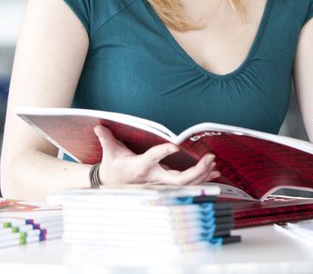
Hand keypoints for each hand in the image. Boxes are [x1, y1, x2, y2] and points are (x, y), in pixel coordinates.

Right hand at [94, 125, 220, 185]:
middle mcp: (153, 177)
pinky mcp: (166, 185)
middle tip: (209, 158)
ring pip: (185, 184)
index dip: (163, 153)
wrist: (112, 184)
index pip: (152, 158)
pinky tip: (214, 173)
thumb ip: (107, 139)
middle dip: (196, 171)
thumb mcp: (110, 152)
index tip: (175, 146)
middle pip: (177, 179)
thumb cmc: (113, 165)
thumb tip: (98, 127)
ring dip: (202, 174)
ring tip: (213, 162)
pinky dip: (201, 179)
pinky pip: (187, 185)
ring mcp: (161, 183)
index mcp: (139, 167)